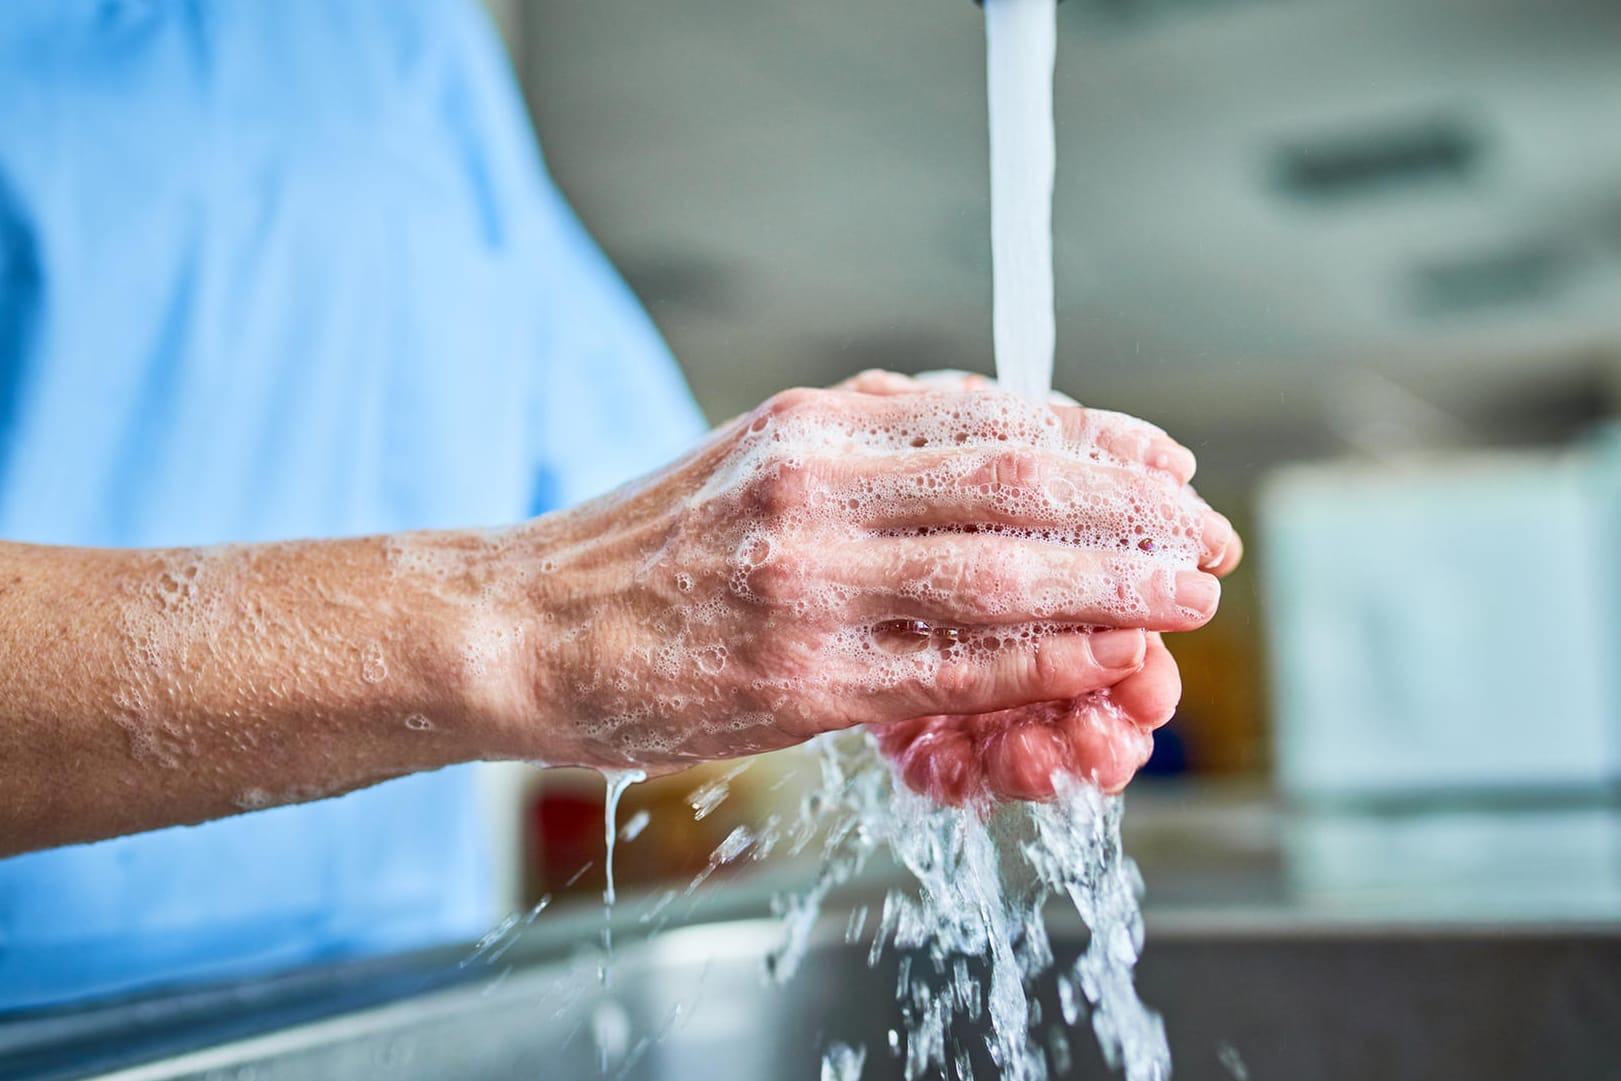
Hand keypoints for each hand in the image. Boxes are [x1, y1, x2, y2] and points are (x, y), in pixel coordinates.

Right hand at [462, 379, 1230, 771]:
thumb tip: (989, 428)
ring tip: (1189, 596)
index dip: (1107, 442)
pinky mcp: (800, 678)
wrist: (525, 627)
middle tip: (1210, 538)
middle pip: (1023, 479)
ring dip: (1117, 583)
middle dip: (1138, 510)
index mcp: (813, 419)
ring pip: (1005, 567)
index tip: (1172, 468)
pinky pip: (953, 667)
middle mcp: (817, 483)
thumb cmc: (644, 548)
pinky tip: (1105, 662)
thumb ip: (867, 440)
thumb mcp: (752, 453)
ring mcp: (810, 581)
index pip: (999, 413)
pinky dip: (1045, 662)